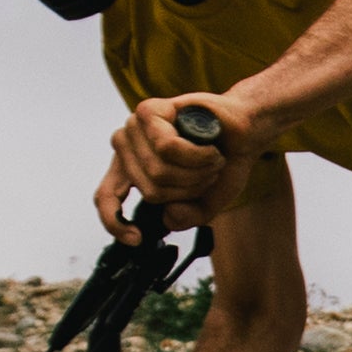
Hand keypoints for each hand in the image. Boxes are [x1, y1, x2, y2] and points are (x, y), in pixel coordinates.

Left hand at [106, 93, 246, 228]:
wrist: (247, 131)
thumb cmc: (222, 163)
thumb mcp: (205, 204)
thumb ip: (185, 217)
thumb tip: (168, 214)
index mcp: (132, 169)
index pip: (104, 197)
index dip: (114, 222)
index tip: (137, 238)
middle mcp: (128, 147)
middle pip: (150, 191)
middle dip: (188, 190)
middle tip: (207, 175)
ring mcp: (135, 128)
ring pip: (158, 171)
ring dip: (197, 172)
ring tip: (211, 159)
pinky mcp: (149, 112)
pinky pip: (167, 148)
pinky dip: (197, 155)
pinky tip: (209, 148)